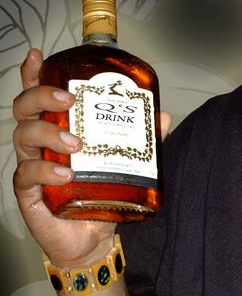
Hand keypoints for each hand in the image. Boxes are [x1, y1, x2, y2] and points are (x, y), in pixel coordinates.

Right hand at [12, 48, 170, 267]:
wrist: (93, 240)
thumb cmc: (99, 194)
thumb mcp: (124, 161)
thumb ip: (142, 138)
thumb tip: (164, 116)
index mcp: (57, 128)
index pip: (39, 96)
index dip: (34, 74)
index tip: (39, 55)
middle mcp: (39, 144)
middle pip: (25, 108)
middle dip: (42, 96)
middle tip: (69, 101)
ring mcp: (32, 166)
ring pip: (23, 135)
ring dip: (49, 133)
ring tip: (76, 143)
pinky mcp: (29, 193)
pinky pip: (26, 174)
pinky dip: (44, 171)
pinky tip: (64, 174)